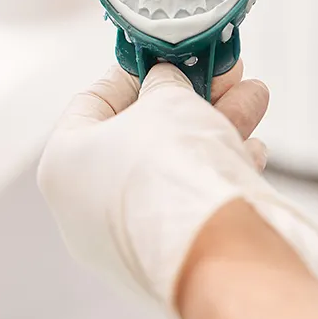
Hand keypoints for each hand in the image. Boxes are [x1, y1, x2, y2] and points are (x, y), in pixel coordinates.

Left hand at [37, 62, 317, 318]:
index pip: (93, 103)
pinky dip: (219, 172)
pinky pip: (189, 204)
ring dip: (217, 127)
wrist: (214, 252)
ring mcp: (124, 241)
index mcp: (62, 164)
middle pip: (140, 136)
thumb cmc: (172, 170)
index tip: (167, 57)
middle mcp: (84, 208)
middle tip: (225, 74)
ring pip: (172, 169)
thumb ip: (164, 85)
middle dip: (189, 98)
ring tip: (255, 98)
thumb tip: (167, 83)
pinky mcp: (166, 261)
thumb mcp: (167, 100)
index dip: (134, 73)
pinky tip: (253, 149)